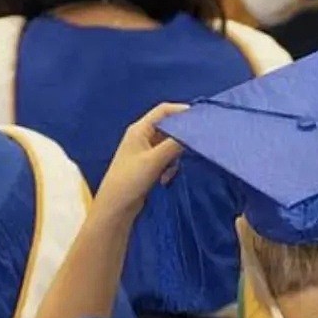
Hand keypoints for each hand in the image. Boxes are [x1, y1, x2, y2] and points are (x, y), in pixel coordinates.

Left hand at [91, 103, 186, 226]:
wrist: (116, 207)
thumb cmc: (130, 180)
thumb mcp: (154, 160)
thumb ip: (174, 144)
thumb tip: (194, 132)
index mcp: (140, 129)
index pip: (164, 110)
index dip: (182, 111)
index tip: (201, 119)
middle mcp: (142, 136)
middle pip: (168, 127)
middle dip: (180, 137)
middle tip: (194, 146)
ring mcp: (145, 151)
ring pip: (169, 145)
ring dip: (175, 156)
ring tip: (170, 171)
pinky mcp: (148, 165)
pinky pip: (166, 159)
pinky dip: (169, 166)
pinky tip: (165, 179)